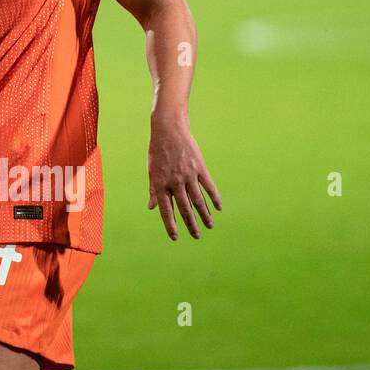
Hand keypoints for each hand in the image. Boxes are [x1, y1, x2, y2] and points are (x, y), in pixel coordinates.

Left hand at [147, 115, 220, 239]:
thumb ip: (153, 190)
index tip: (175, 238)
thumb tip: (152, 208)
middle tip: (196, 236)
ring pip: (198, 200)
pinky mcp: (199, 168)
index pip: (166, 210)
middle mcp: (174, 182)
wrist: (169, 131)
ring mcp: (188, 175)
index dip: (170, 225)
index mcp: (160, 184)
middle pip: (184, 208)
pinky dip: (214, 198)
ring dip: (204, 215)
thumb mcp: (151, 171)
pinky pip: (208, 186)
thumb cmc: (158, 152)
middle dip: (191, 224)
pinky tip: (219, 208)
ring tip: (210, 226)